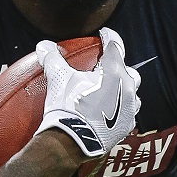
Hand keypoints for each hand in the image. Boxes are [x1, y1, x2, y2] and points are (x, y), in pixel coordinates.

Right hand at [35, 26, 140, 158]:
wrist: (73, 142)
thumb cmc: (68, 107)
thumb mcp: (58, 79)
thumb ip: (53, 59)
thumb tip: (44, 45)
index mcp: (114, 72)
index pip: (116, 46)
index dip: (109, 37)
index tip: (104, 35)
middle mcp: (127, 88)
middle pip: (129, 71)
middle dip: (119, 67)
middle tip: (105, 68)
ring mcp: (130, 109)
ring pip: (132, 94)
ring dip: (123, 90)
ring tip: (110, 91)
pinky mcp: (127, 127)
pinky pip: (128, 114)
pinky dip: (121, 110)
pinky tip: (110, 112)